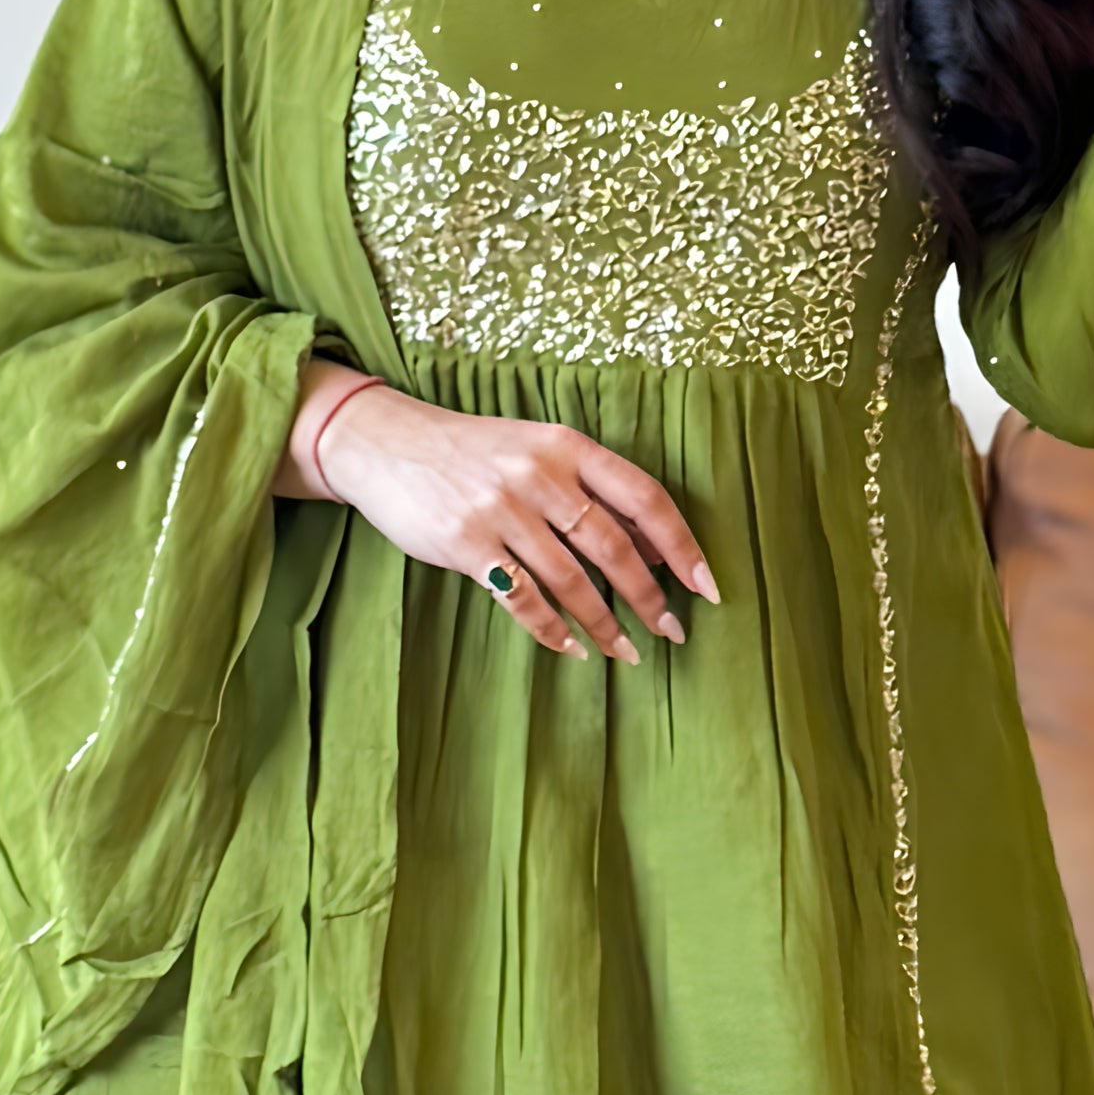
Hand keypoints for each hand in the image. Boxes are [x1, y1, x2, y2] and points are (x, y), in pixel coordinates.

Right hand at [288, 374, 715, 660]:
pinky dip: (551, 629)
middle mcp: (540, 476)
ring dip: (604, 624)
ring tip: (625, 652)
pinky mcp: (467, 543)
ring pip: (572, 581)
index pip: (644, 498)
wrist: (386, 443)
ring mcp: (502, 510)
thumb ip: (590, 491)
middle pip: (614, 548)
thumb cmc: (472, 453)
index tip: (706, 586)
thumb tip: (653, 547)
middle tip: (672, 632)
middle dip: (650, 598)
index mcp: (568, 447)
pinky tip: (570, 647)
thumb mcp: (536, 451)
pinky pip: (523, 599)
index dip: (682, 546)